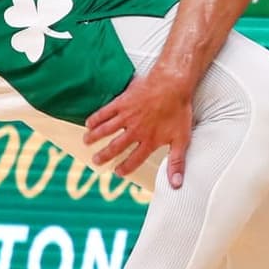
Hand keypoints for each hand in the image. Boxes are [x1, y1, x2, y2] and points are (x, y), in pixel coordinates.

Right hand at [85, 66, 195, 187]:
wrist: (172, 84)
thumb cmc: (179, 110)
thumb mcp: (181, 139)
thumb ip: (177, 163)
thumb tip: (177, 184)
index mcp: (148, 141)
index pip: (134, 159)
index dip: (125, 167)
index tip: (118, 172)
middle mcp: (135, 131)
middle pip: (115, 146)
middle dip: (104, 155)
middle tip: (96, 160)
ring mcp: (126, 116)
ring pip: (106, 130)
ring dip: (94, 137)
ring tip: (86, 142)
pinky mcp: (122, 102)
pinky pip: (104, 112)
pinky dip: (95, 119)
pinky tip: (88, 123)